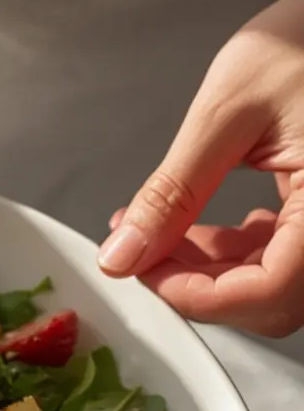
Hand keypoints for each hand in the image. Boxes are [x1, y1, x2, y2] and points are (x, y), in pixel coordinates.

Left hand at [98, 0, 303, 336]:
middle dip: (198, 284)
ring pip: (272, 282)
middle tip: (144, 250)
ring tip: (163, 233)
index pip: (267, 291)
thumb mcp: (229, 112)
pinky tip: (206, 229)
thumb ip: (173, 191)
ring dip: (212, 270)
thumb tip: (124, 252)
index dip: (197, 295)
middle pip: (269, 298)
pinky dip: (239, 253)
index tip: (144, 272)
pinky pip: (285, 257)